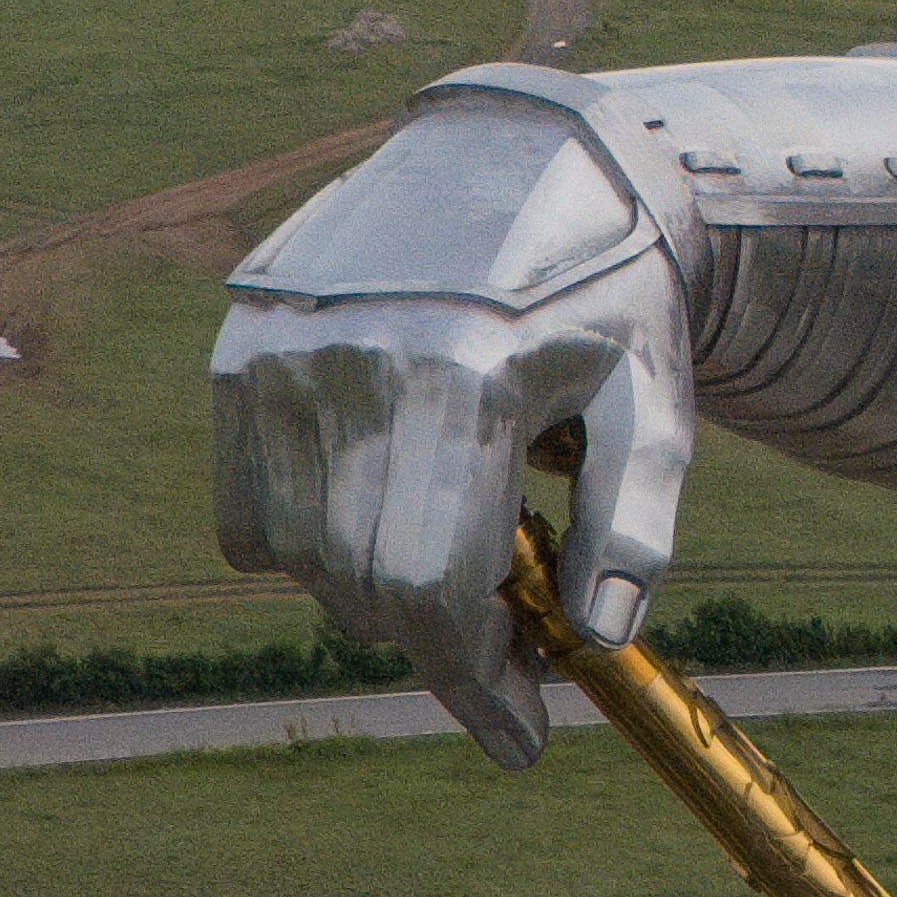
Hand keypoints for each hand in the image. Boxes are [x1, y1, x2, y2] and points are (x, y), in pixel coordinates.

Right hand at [208, 104, 699, 759]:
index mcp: (460, 376)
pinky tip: (384, 511)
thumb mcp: (658, 405)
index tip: (522, 739)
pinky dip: (307, 549)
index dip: (472, 683)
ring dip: (380, 597)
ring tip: (463, 556)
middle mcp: (351, 362)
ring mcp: (279, 354)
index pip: (427, 587)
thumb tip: (596, 643)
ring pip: (304, 563)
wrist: (526, 157)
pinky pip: (249, 516)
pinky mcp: (239, 351)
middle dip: (444, 644)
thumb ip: (635, 528)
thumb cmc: (607, 296)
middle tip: (515, 636)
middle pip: (364, 587)